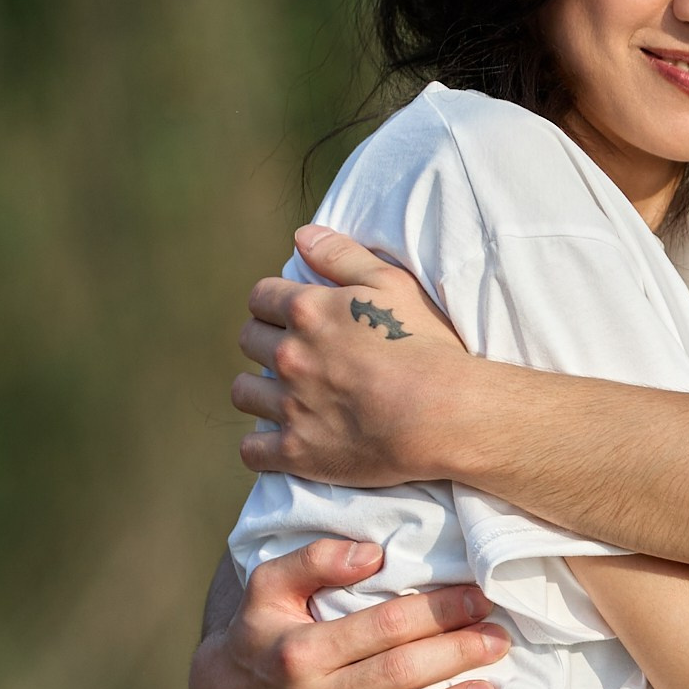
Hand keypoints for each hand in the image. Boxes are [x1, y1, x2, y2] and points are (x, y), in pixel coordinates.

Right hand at [187, 536, 508, 688]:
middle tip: (498, 642)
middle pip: (395, 674)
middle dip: (455, 655)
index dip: (439, 611)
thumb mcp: (270, 584)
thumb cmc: (260, 634)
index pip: (384, 626)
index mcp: (300, 648)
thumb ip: (316, 559)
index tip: (479, 601)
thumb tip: (374, 554)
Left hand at [233, 225, 471, 486]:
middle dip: (266, 342)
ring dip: (259, 390)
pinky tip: (279, 440)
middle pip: (248, 340)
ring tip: (284, 395)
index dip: (274, 303)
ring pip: (243, 393)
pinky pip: (251, 451)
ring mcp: (290, 407)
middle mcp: (289, 356)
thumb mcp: (393, 284)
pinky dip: (261, 446)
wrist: (445, 414)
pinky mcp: (297, 452)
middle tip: (294, 354)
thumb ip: (342, 256)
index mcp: (307, 311)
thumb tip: (301, 236)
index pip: (260, 297)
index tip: (290, 315)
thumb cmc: (427, 345)